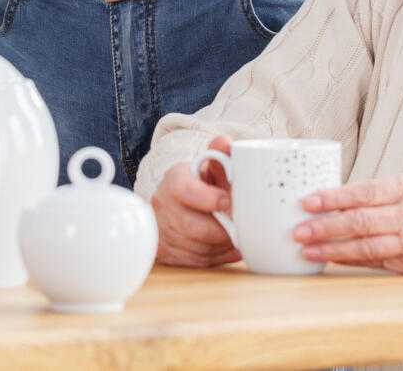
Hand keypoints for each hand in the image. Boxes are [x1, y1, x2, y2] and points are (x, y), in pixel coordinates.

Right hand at [150, 135, 241, 266]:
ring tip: (237, 238)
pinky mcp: (166, 251)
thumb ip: (221, 156)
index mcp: (174, 179)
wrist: (178, 204)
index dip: (205, 197)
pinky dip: (217, 257)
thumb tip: (225, 142)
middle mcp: (162, 203)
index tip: (225, 201)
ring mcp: (161, 229)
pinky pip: (195, 261)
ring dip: (222, 246)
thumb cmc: (203, 186)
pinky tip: (227, 248)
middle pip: (191, 226)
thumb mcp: (211, 168)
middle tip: (240, 228)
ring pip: (196, 247)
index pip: (183, 188)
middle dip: (220, 231)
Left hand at [293, 174, 402, 275]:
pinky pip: (381, 264)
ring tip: (308, 250)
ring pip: (367, 247)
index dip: (331, 198)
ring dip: (334, 250)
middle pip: (360, 222)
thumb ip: (386, 192)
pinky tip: (336, 260)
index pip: (363, 192)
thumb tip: (342, 198)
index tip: (306, 202)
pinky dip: (356, 262)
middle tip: (297, 231)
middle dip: (324, 227)